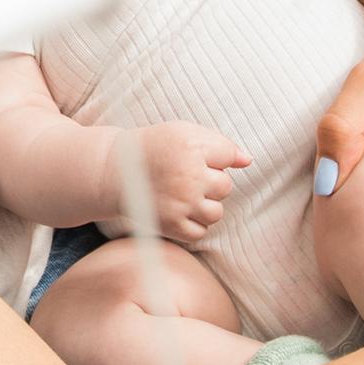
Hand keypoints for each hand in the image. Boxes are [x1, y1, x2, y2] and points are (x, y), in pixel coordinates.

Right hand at [120, 121, 249, 243]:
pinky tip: (178, 209)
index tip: (195, 157)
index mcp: (192, 147)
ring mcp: (182, 203)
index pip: (229, 156)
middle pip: (225, 186)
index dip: (215, 158)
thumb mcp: (185, 132)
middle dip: (210, 182)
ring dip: (204, 206)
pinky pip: (201, 231)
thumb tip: (248, 160)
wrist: (115, 169)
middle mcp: (189, 176)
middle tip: (186, 177)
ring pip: (216, 212)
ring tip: (183, 195)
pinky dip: (192, 224)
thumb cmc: (155, 148)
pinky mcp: (173, 225)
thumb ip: (220, 144)